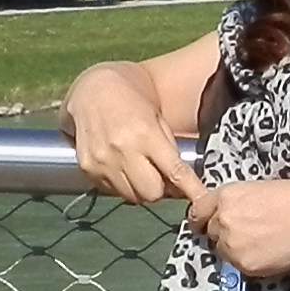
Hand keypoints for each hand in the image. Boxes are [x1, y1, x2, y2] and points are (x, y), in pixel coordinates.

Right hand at [62, 64, 202, 204]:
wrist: (92, 90)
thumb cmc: (132, 101)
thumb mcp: (157, 118)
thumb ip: (169, 149)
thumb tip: (181, 185)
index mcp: (146, 134)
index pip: (174, 171)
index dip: (191, 189)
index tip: (202, 200)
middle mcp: (122, 150)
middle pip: (152, 193)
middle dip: (161, 189)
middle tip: (160, 175)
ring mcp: (102, 162)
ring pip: (132, 197)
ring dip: (140, 189)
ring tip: (139, 170)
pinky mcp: (87, 168)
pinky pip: (112, 191)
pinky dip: (121, 185)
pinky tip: (120, 166)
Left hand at [188, 177, 289, 280]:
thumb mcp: (259, 189)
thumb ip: (238, 202)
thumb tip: (230, 212)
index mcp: (226, 196)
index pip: (198, 210)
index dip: (202, 219)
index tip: (203, 224)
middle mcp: (223, 220)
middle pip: (211, 232)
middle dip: (223, 233)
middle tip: (247, 232)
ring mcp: (231, 244)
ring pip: (224, 251)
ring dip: (236, 249)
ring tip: (262, 242)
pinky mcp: (243, 264)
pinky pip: (238, 266)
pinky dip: (249, 261)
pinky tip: (269, 251)